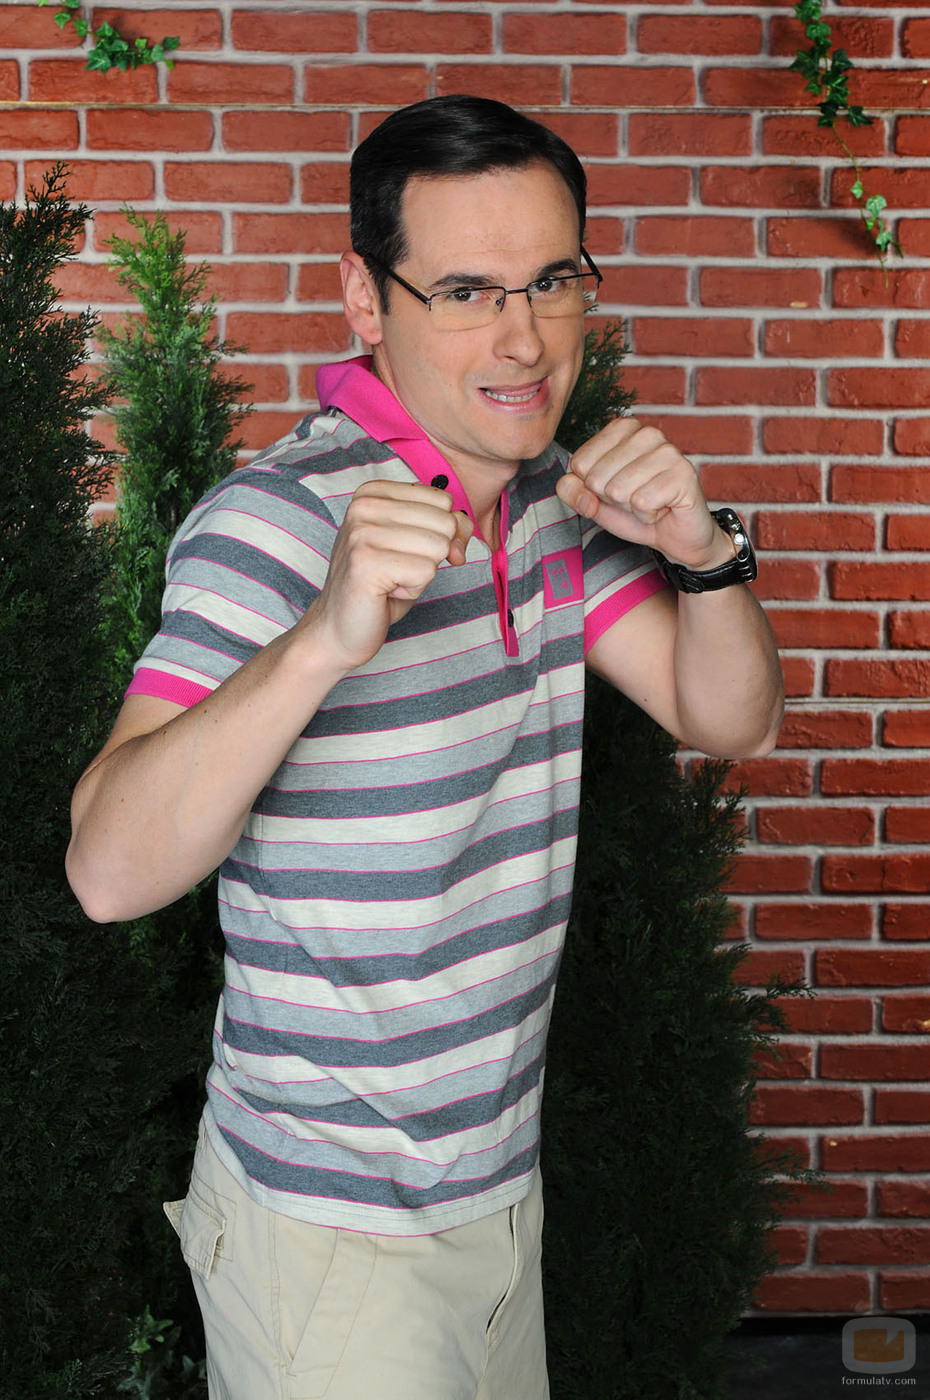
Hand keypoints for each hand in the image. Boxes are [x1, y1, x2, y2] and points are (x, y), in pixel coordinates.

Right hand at [301, 479, 472, 671]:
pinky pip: (426, 571)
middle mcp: (364, 506)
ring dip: (422, 574)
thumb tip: (461, 535)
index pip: (443, 500)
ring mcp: (362, 533)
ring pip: (438, 547)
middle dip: (431, 556)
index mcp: (373, 493)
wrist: (340, 628)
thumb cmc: (382, 586)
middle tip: (397, 570)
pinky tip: (387, 592)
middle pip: (445, 523)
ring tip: (391, 580)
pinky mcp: (366, 562)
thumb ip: (447, 528)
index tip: (405, 551)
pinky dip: (414, 589)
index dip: (439, 534)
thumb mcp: (419, 546)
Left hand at [556, 417, 732, 570]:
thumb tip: (578, 490)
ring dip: (630, 508)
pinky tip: (662, 508)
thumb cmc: (634, 512)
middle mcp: (646, 433)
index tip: (616, 490)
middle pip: (597, 478)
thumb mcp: (594, 501)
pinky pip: (642, 502)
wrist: (674, 536)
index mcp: (621, 429)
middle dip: (612, 500)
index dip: (592, 488)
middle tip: (635, 498)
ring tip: (649, 503)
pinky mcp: (683, 473)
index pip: (580, 462)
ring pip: (618, 490)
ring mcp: (668, 450)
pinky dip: (647, 516)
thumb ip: (572, 491)